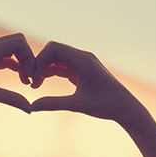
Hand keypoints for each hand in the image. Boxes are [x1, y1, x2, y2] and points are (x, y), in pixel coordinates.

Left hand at [0, 33, 33, 112]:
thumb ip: (10, 99)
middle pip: (18, 42)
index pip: (20, 43)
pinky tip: (16, 79)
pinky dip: (13, 64)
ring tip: (24, 82)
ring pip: (11, 48)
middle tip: (29, 79)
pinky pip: (3, 55)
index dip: (30, 59)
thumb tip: (30, 110)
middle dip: (28, 59)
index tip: (30, 78)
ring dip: (21, 62)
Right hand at [29, 41, 144, 123]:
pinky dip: (50, 73)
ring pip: (56, 59)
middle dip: (39, 64)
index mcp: (83, 60)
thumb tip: (32, 107)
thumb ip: (54, 104)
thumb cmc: (106, 105)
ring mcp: (82, 64)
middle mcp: (82, 58)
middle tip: (30, 82)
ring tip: (34, 86)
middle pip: (52, 51)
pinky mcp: (81, 72)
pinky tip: (41, 85)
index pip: (53, 48)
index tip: (33, 79)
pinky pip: (61, 67)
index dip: (39, 60)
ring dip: (43, 69)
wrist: (125, 108)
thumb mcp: (78, 105)